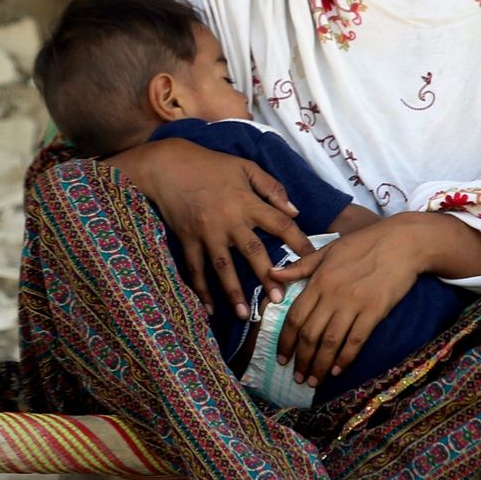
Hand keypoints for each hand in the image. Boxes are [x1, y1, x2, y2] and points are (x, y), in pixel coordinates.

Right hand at [107, 138, 313, 319]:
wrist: (168, 166)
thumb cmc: (211, 164)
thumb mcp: (245, 167)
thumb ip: (272, 187)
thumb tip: (295, 211)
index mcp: (247, 202)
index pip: (279, 224)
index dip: (298, 242)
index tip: (312, 261)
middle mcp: (229, 220)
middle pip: (252, 251)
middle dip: (267, 276)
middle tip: (279, 299)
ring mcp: (207, 232)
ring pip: (223, 267)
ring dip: (234, 292)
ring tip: (245, 314)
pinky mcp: (188, 239)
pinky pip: (195, 269)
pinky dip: (201, 290)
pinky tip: (209, 309)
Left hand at [273, 219, 430, 385]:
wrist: (402, 242)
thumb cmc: (364, 244)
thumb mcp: (328, 250)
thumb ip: (300, 266)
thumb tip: (271, 274)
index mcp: (318, 280)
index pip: (294, 316)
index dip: (286, 341)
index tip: (281, 358)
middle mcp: (332, 294)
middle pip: (309, 334)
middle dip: (301, 359)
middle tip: (297, 378)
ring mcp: (353, 303)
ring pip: (330, 342)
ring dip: (320, 365)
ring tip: (313, 381)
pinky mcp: (374, 311)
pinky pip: (356, 340)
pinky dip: (345, 358)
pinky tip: (338, 371)